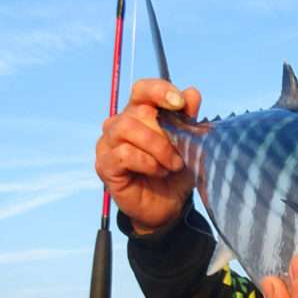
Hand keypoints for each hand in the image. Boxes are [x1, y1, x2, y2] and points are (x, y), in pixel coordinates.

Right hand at [94, 78, 201, 233]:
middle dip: (165, 132)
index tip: (179, 104)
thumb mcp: (189, 146)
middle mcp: (120, 124)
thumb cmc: (175, 174)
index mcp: (140, 113)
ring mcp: (108, 144)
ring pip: (127, 128)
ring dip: (157, 147)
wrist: (169, 208)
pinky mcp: (105, 165)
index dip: (160, 90)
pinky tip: (158, 172)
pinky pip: (124, 153)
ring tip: (172, 165)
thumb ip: (188, 120)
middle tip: (181, 153)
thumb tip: (192, 93)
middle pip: (138, 110)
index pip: (143, 89)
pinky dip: (147, 162)